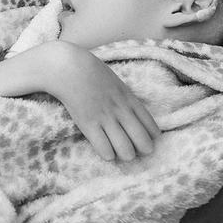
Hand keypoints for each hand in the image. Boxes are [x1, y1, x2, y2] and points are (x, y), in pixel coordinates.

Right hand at [40, 42, 159, 161]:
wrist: (70, 68)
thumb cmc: (91, 73)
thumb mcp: (116, 83)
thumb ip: (125, 98)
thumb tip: (131, 113)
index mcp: (129, 99)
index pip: (150, 124)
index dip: (152, 137)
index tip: (150, 140)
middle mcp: (121, 110)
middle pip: (142, 140)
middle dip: (144, 149)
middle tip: (139, 151)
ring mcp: (105, 118)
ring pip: (125, 148)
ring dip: (127, 155)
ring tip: (123, 154)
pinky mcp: (88, 124)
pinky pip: (103, 147)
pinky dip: (108, 154)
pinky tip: (107, 153)